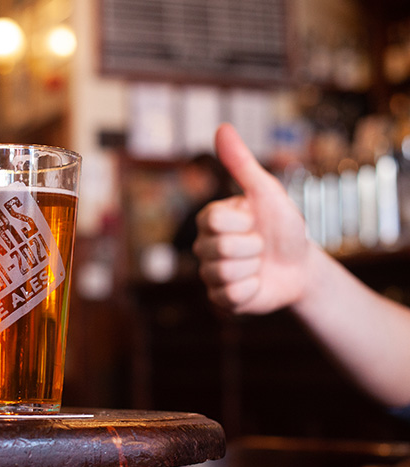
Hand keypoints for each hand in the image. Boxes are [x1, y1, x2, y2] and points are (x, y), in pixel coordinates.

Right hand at [193, 124, 311, 313]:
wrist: (302, 267)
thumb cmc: (284, 226)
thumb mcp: (267, 192)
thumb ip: (241, 163)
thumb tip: (222, 127)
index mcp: (210, 220)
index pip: (213, 221)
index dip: (243, 223)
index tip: (254, 221)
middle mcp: (204, 247)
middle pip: (219, 249)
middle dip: (252, 247)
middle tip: (261, 245)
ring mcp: (210, 274)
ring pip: (223, 273)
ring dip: (253, 269)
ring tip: (259, 264)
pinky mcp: (221, 299)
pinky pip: (230, 296)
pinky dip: (252, 290)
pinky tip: (257, 283)